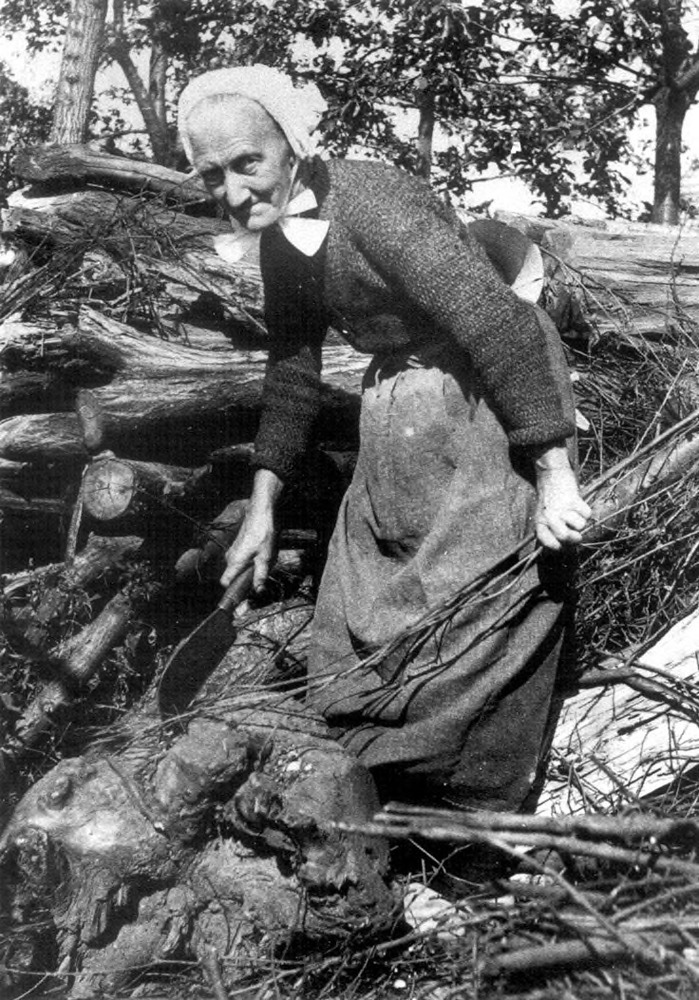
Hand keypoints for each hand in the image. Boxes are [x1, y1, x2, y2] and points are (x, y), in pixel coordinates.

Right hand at [220, 469, 282, 590]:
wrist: (262, 512)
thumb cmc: (263, 533)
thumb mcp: (266, 557)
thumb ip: (260, 575)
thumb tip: (258, 590)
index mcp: (234, 562)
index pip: (225, 582)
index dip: (233, 591)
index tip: (243, 598)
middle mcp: (230, 557)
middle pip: (233, 576)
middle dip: (246, 580)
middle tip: (260, 577)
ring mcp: (233, 550)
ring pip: (239, 568)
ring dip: (250, 570)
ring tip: (264, 561)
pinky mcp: (239, 546)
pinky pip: (242, 559)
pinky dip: (251, 561)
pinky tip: (263, 554)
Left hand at [534, 463, 590, 550]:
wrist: (551, 475)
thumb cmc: (549, 499)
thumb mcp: (543, 515)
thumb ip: (551, 530)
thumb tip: (568, 546)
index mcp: (540, 522)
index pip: (549, 543)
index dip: (559, 546)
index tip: (563, 544)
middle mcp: (549, 516)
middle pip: (566, 537)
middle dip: (575, 539)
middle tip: (576, 534)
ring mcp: (562, 508)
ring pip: (580, 526)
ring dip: (581, 521)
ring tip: (574, 513)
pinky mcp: (573, 499)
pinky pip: (587, 514)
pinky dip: (586, 511)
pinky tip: (578, 505)